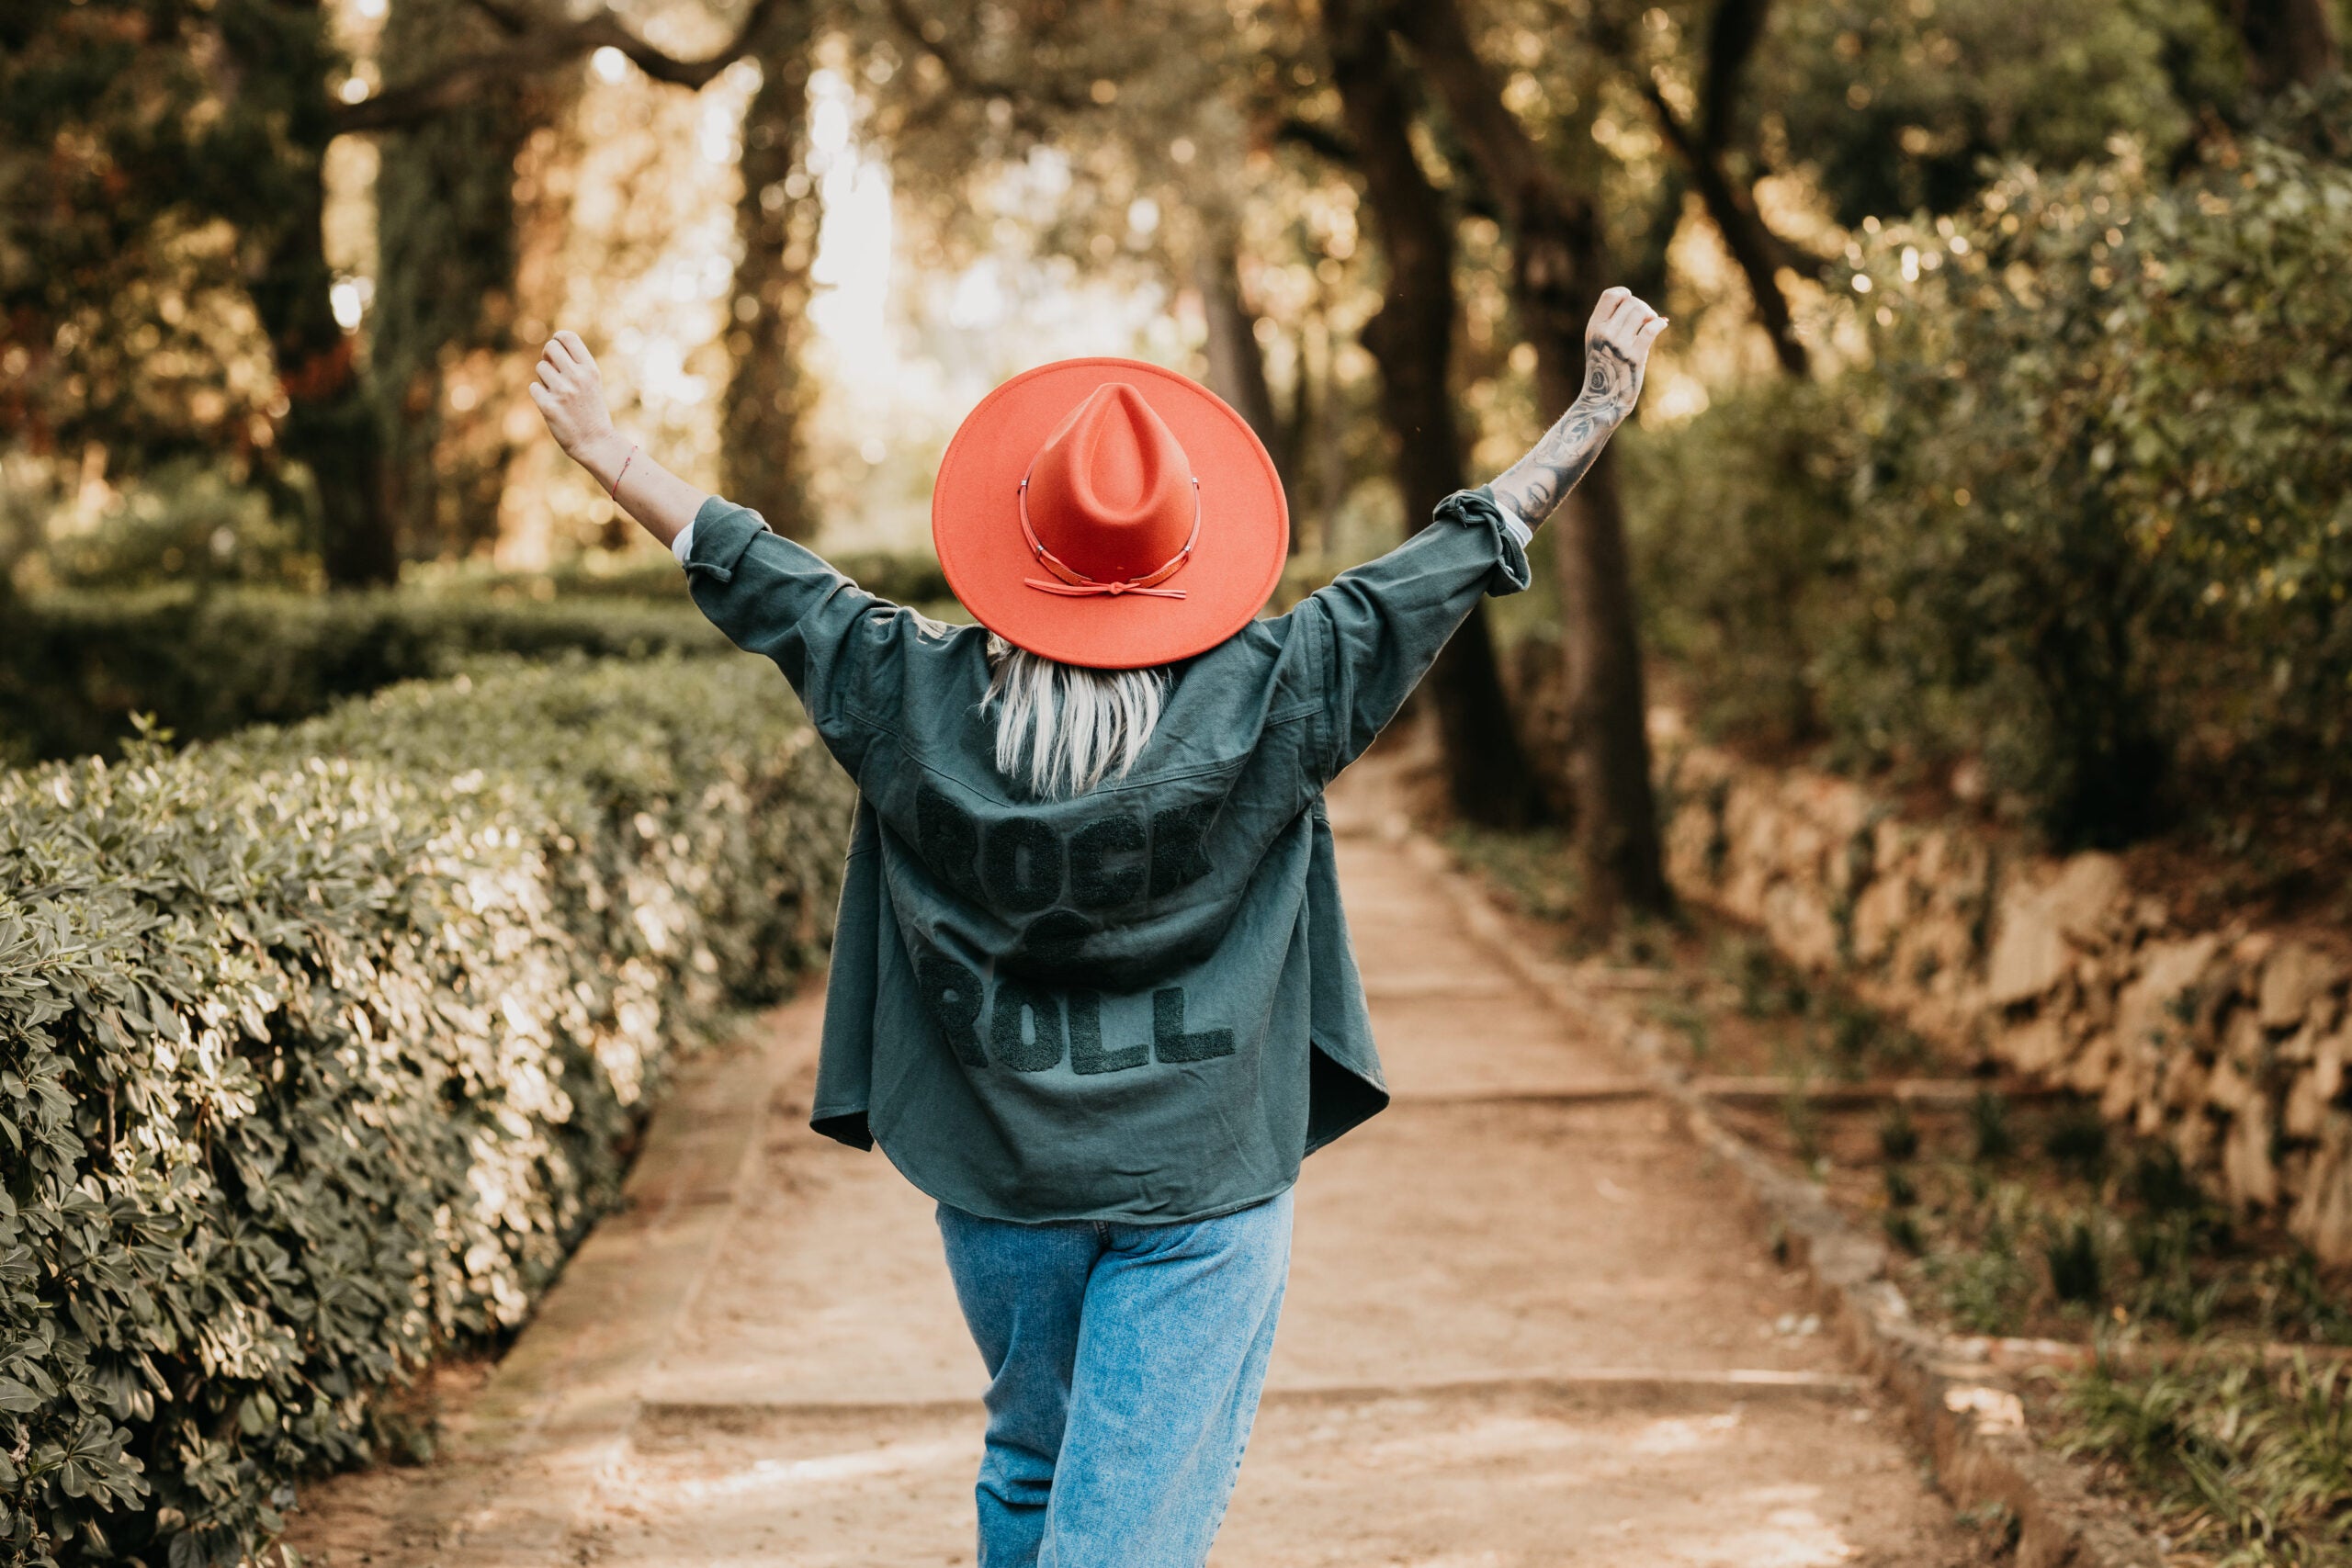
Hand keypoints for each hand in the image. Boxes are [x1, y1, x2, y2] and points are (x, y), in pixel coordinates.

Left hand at [527, 330, 626, 481]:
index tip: (557, 350)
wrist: (596, 442)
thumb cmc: (592, 411)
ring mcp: (563, 392)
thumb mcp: (592, 383)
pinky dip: (540, 395)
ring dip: (544, 378)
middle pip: (550, 348)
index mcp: (590, 369)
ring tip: (557, 392)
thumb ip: (575, 365)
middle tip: (552, 370)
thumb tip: (549, 349)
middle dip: (548, 356)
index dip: (558, 339)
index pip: (567, 337)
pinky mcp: (549, 406)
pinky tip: (553, 405)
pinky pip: (534, 387)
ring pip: (540, 368)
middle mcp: (577, 377)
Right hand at [1581, 286, 1667, 416]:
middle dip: (1642, 307)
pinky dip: (1659, 323)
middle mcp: (1604, 334)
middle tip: (1645, 320)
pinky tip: (1662, 325)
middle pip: (1631, 302)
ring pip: (1642, 312)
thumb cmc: (1605, 368)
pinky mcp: (1634, 356)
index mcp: (1593, 328)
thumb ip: (1610, 321)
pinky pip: (1651, 328)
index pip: (1610, 295)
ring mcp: (1619, 345)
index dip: (1624, 294)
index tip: (1629, 304)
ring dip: (1651, 315)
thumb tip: (1644, 307)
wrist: (1603, 399)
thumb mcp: (1598, 341)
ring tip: (1649, 326)